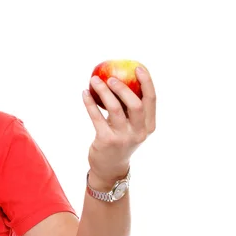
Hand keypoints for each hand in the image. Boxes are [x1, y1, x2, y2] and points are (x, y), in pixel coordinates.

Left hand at [82, 66, 156, 188]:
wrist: (109, 168)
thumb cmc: (120, 140)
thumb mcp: (131, 126)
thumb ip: (130, 107)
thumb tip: (121, 77)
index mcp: (149, 126)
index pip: (151, 100)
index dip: (147, 82)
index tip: (138, 67)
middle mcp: (139, 133)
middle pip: (136, 105)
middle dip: (124, 88)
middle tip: (111, 77)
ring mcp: (123, 138)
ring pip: (114, 109)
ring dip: (103, 92)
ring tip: (94, 80)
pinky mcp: (106, 141)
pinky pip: (97, 117)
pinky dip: (89, 103)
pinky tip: (84, 93)